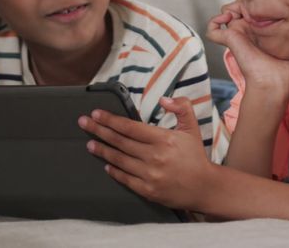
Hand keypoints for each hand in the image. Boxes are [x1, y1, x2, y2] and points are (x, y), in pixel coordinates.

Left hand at [79, 97, 215, 210]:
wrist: (204, 187)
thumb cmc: (196, 156)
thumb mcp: (192, 127)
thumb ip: (181, 108)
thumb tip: (163, 99)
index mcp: (164, 139)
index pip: (130, 127)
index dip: (110, 120)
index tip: (96, 114)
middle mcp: (154, 157)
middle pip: (120, 142)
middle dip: (99, 131)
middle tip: (84, 123)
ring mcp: (150, 175)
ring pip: (119, 160)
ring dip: (102, 150)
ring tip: (89, 144)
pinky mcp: (148, 190)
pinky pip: (125, 179)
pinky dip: (114, 171)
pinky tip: (106, 164)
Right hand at [207, 0, 288, 96]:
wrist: (275, 81)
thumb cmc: (287, 68)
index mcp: (262, 29)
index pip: (254, 7)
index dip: (258, 1)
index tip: (266, 2)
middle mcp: (248, 29)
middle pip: (239, 5)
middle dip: (244, 0)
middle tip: (253, 6)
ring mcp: (237, 33)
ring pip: (224, 12)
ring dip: (229, 7)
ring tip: (240, 12)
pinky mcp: (229, 39)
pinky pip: (212, 29)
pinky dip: (214, 21)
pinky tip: (227, 19)